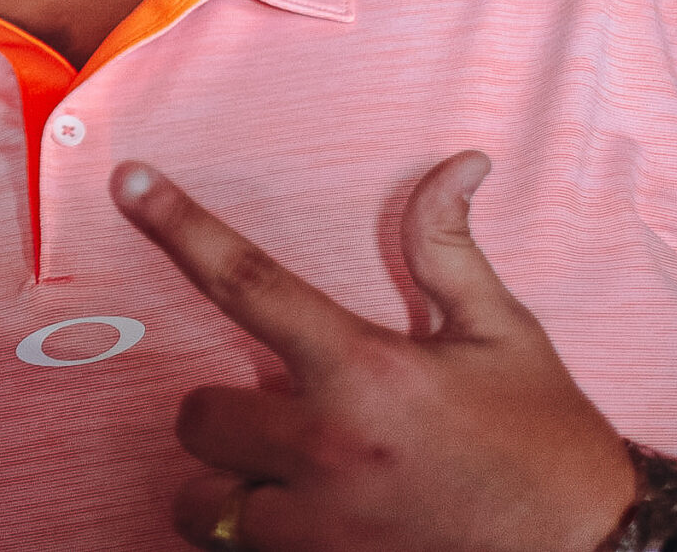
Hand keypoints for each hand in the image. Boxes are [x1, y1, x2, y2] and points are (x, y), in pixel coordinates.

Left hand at [111, 153, 636, 551]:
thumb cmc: (547, 443)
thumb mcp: (503, 335)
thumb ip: (448, 248)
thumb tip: (456, 162)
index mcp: (365, 371)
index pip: (245, 280)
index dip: (178, 224)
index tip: (129, 181)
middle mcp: (330, 448)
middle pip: (198, 416)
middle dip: (222, 415)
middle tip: (280, 419)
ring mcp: (322, 529)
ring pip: (205, 501)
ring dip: (230, 489)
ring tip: (289, 483)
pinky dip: (254, 539)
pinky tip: (310, 526)